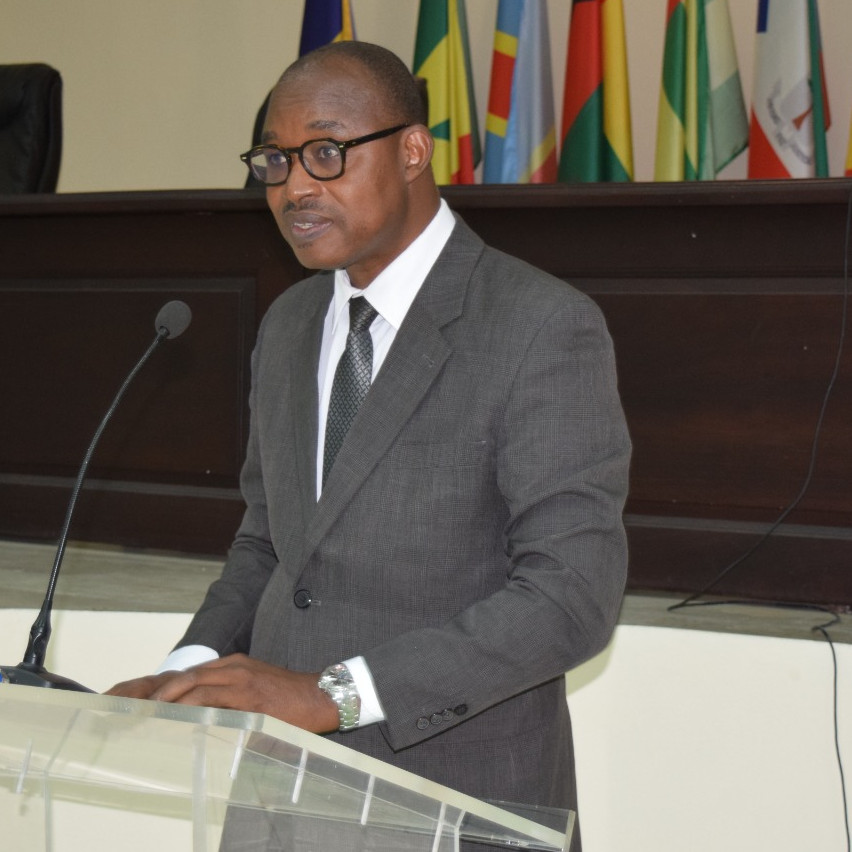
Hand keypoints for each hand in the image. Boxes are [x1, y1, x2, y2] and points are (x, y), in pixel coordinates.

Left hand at [105, 654, 339, 733]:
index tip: (132, 699)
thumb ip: (230, 704)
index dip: (157, 686)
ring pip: (192, 682)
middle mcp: (231, 667)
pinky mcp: (249, 693)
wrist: (323, 696)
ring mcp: (240, 677)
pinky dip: (188, 702)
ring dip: (163, 696)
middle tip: (123, 705)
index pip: (187, 675)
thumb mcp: (256, 696)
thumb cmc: (291, 702)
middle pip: (181, 675)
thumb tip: (204, 726)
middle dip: (150, 690)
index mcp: (231, 668)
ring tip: (139, 711)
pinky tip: (173, 711)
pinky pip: (211, 694)